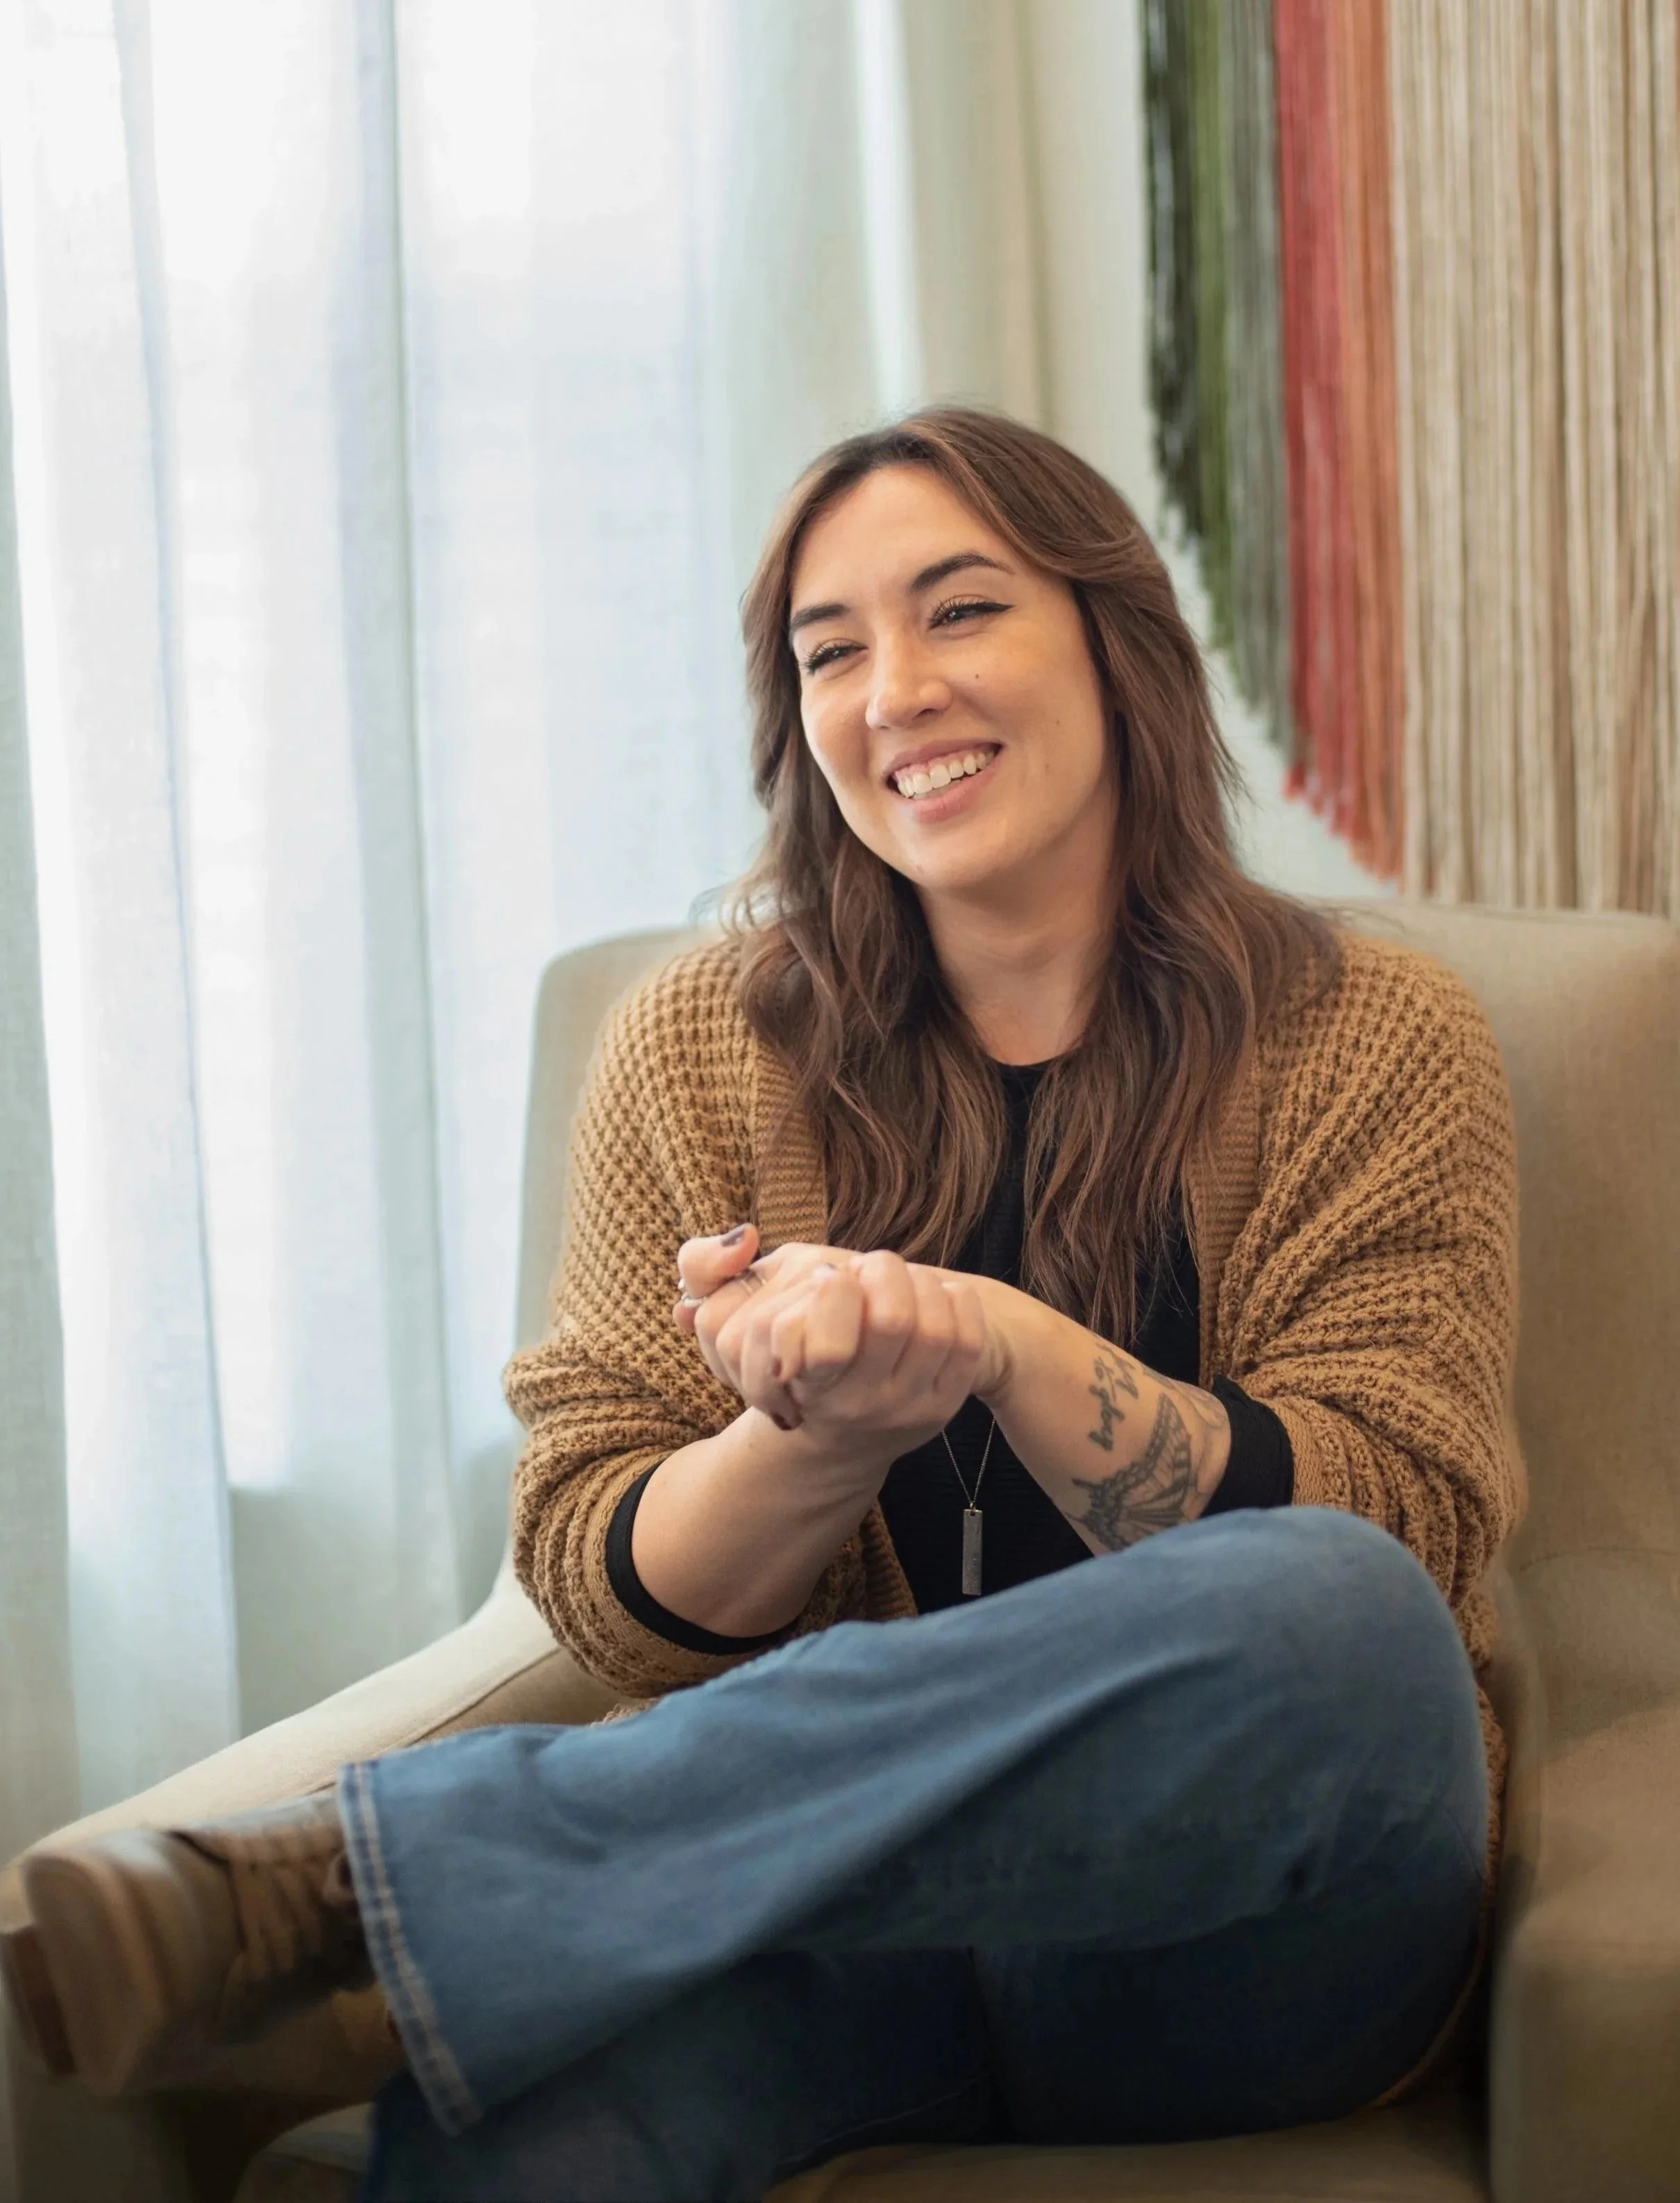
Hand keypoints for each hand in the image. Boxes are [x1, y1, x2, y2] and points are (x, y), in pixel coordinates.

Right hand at [672, 1227, 996, 1455]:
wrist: (842, 1433)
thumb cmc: (783, 1361)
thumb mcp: (723, 1318)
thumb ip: (702, 1266)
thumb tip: (742, 1236)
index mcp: (807, 1388)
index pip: (826, 1344)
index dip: (829, 1292)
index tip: (826, 1277)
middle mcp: (862, 1407)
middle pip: (891, 1318)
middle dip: (878, 1272)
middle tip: (864, 1270)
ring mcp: (911, 1405)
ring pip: (931, 1321)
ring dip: (914, 1280)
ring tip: (893, 1282)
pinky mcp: (950, 1397)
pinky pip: (966, 1332)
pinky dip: (951, 1298)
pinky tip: (929, 1297)